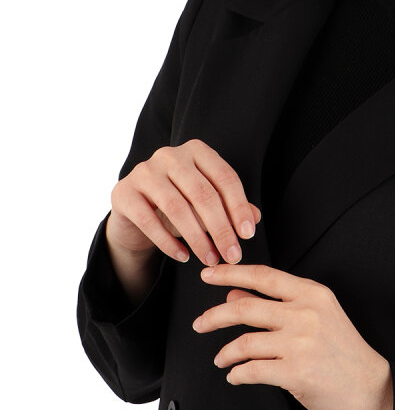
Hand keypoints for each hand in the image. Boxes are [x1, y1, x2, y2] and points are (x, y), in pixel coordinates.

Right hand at [107, 138, 260, 266]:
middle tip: (233, 254)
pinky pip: (149, 221)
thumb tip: (255, 218)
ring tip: (211, 260)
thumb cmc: (178, 203)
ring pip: (177, 207)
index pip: (224, 177)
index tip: (248, 235)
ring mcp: (144, 172)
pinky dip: (168, 242)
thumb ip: (229, 207)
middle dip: (221, 228)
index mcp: (196, 150)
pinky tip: (184, 257)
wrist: (134, 211)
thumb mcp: (206, 204)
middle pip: (202, 193)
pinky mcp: (123, 193)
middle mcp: (169, 155)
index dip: (239, 207)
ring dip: (198, 238)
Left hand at [193, 262, 393, 409]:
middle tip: (200, 324)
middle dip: (214, 316)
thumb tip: (236, 294)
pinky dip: (238, 374)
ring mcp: (301, 343)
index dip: (231, 273)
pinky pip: (252, 370)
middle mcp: (306, 313)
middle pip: (245, 307)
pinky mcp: (296, 373)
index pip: (264, 276)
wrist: (374, 391)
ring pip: (244, 341)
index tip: (209, 274)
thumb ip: (278, 304)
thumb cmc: (346, 355)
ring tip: (221, 359)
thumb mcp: (318, 318)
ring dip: (225, 353)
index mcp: (313, 294)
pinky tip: (236, 376)